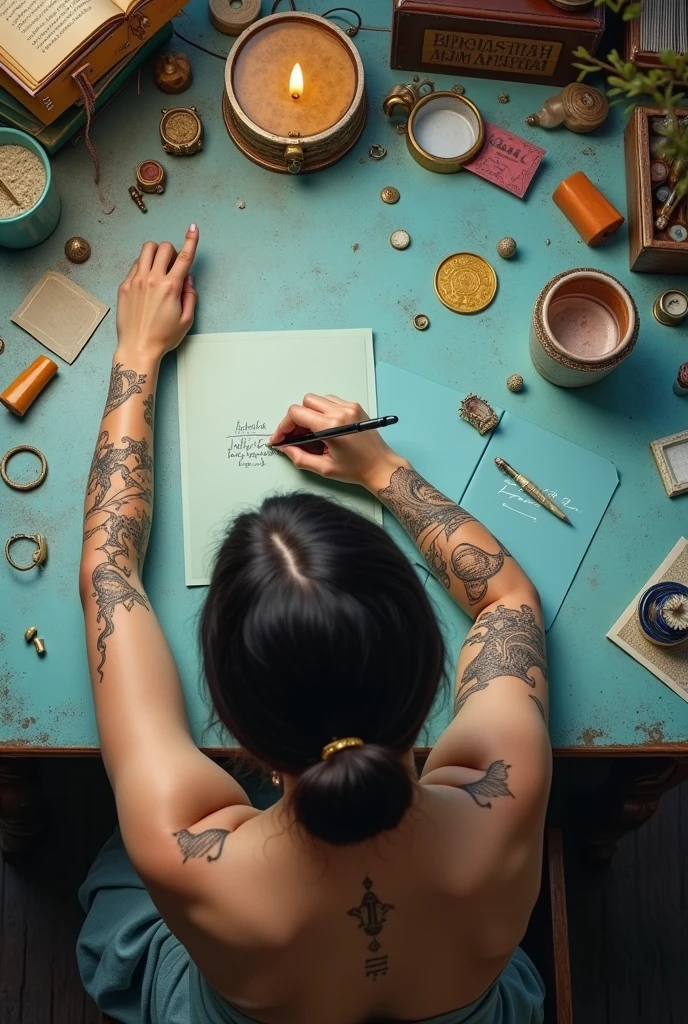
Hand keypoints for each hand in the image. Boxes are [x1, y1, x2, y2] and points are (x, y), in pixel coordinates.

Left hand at [116, 225, 198, 359]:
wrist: (138, 347)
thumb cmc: (163, 337)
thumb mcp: (186, 320)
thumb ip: (190, 296)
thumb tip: (188, 279)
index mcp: (171, 287)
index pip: (184, 257)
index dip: (190, 240)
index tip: (192, 228)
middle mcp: (152, 279)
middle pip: (164, 247)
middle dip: (171, 252)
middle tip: (172, 266)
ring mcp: (136, 280)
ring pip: (146, 250)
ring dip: (156, 253)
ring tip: (157, 268)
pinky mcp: (125, 285)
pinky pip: (135, 265)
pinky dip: (143, 266)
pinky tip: (146, 281)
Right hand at [268, 394, 405, 491]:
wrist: (381, 466)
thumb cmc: (357, 469)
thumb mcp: (324, 468)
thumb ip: (300, 457)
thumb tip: (285, 448)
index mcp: (332, 427)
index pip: (296, 414)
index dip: (283, 426)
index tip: (279, 438)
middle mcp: (341, 412)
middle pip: (305, 403)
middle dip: (295, 419)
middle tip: (294, 436)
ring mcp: (349, 407)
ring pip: (317, 399)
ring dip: (309, 414)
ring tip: (310, 433)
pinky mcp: (355, 407)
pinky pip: (331, 401)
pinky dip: (322, 411)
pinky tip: (323, 427)